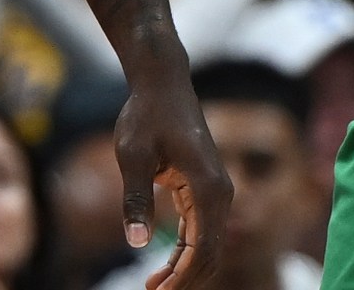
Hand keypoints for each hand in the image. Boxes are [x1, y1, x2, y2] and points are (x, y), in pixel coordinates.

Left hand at [115, 58, 231, 289]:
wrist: (162, 84)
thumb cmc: (146, 115)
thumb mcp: (133, 156)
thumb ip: (136, 199)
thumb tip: (136, 243)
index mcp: (208, 187)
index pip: (203, 248)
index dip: (183, 277)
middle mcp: (220, 192)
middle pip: (211, 253)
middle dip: (185, 280)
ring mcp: (215, 191)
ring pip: (208, 245)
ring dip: (185, 270)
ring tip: (153, 286)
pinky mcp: (204, 188)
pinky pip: (201, 230)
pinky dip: (185, 252)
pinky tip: (164, 266)